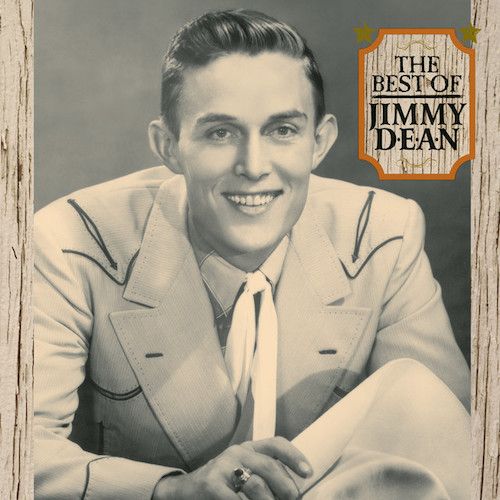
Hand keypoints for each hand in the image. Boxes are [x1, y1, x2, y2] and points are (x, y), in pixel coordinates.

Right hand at [152, 436, 311, 498]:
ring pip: (257, 485)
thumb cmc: (222, 486)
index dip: (294, 456)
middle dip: (286, 486)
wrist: (185, 491)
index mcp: (249, 449)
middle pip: (269, 465)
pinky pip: (236, 499)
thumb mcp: (243, 474)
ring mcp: (223, 466)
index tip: (308, 472)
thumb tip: (294, 492)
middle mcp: (237, 453)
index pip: (276, 444)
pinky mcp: (211, 483)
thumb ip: (265, 476)